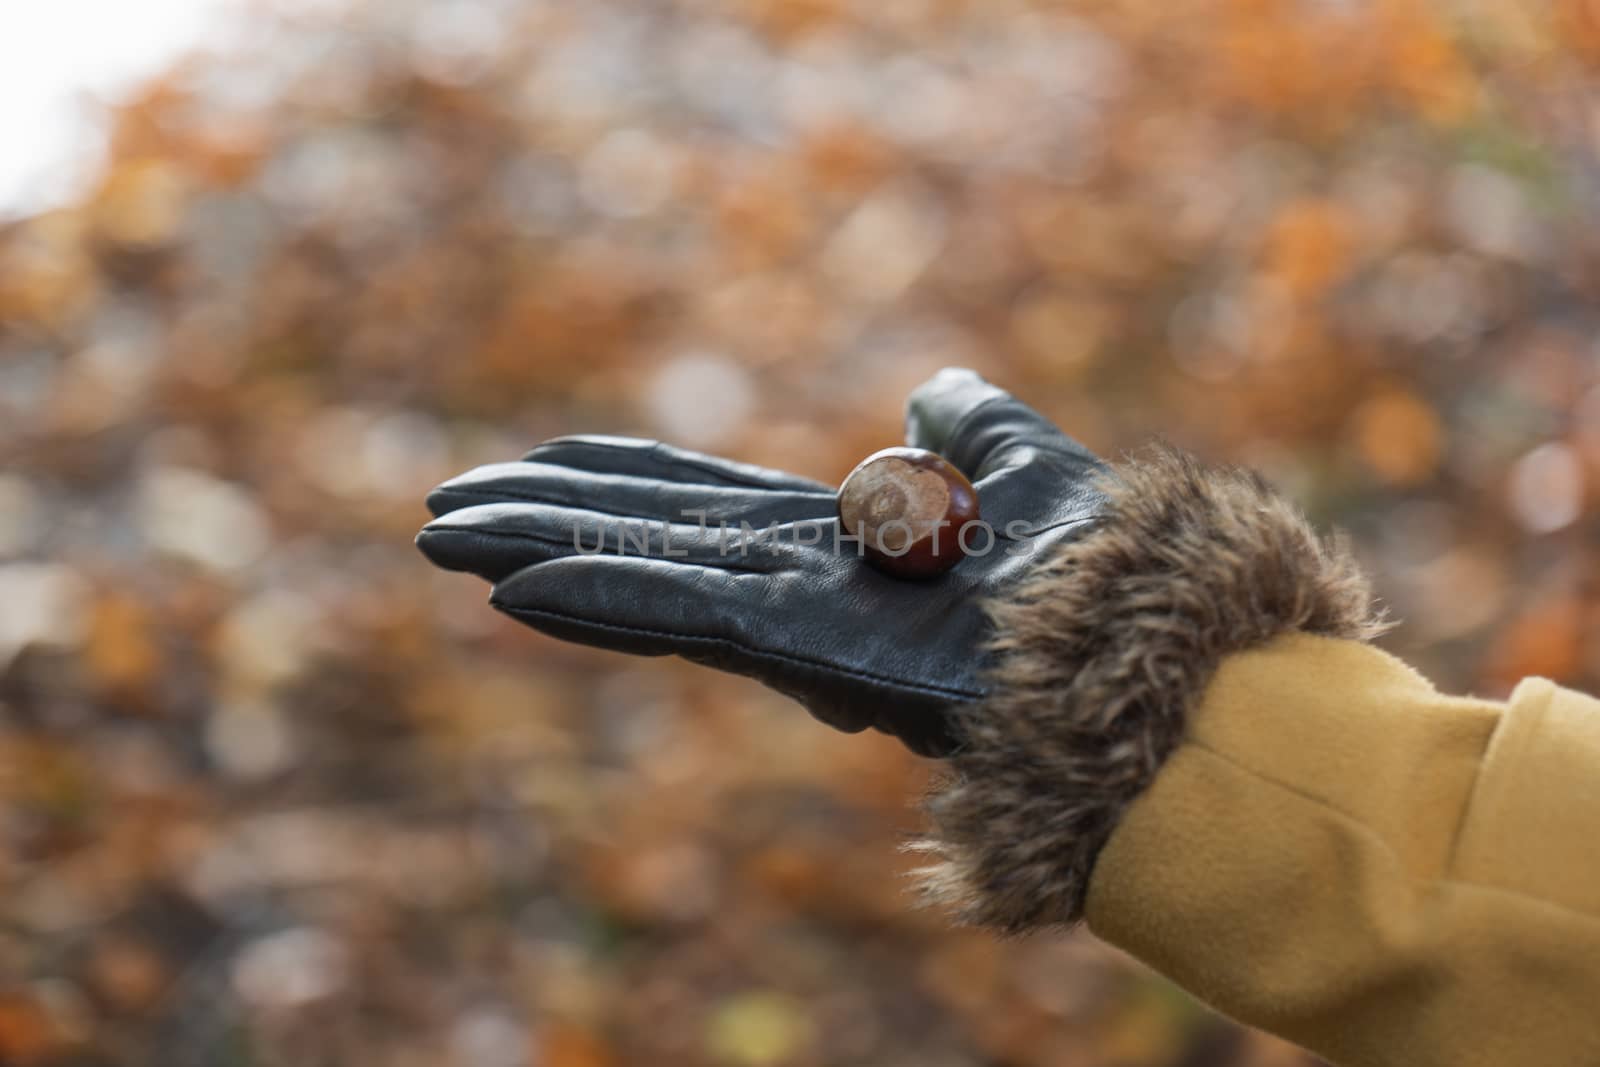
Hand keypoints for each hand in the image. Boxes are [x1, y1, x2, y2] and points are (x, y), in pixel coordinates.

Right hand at [416, 368, 1107, 755]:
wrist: (1146, 652)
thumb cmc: (1102, 575)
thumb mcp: (1028, 467)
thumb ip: (975, 425)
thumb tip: (932, 388)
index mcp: (836, 545)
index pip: (700, 507)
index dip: (617, 483)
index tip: (539, 462)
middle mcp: (799, 584)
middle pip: (646, 540)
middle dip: (545, 522)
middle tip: (439, 513)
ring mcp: (794, 619)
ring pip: (642, 576)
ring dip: (539, 555)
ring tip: (443, 540)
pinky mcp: (804, 646)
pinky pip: (687, 615)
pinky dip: (602, 599)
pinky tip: (515, 588)